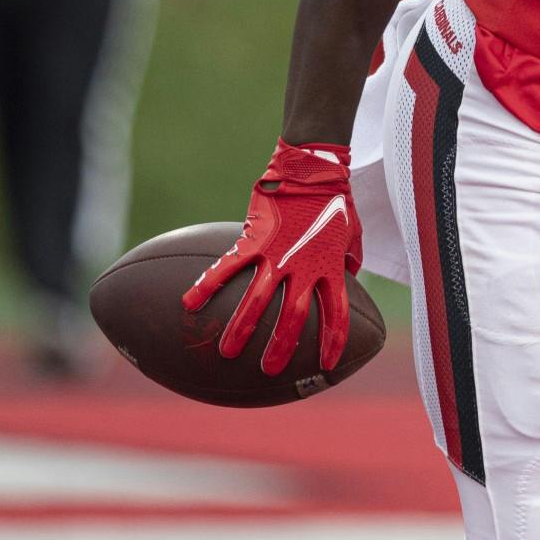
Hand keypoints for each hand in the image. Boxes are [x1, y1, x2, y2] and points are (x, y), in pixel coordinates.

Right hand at [183, 140, 361, 374]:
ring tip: (227, 353)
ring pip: (257, 300)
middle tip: (269, 370)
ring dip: (241, 328)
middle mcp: (304, 266)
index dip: (333, 341)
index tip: (326, 364)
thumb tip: (348, 276)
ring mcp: (277, 254)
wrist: (312, 168)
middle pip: (292, 317)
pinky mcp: (254, 239)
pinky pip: (227, 267)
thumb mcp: (351, 234)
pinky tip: (188, 305)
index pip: (336, 313)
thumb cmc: (335, 201)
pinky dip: (208, 285)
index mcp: (329, 268)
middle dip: (280, 347)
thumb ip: (348, 260)